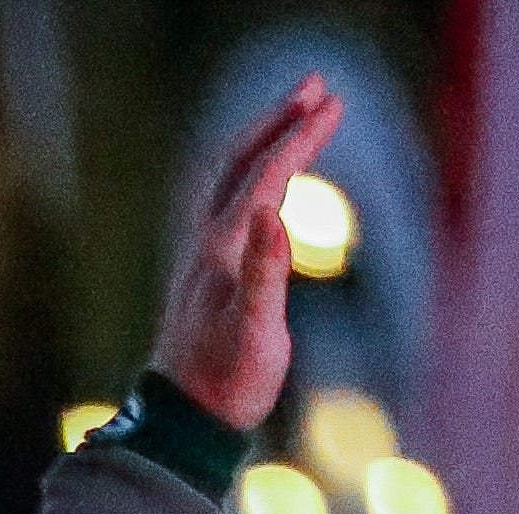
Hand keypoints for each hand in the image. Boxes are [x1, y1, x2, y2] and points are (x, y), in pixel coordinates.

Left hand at [150, 74, 337, 433]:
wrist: (184, 423)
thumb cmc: (226, 384)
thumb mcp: (255, 333)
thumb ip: (265, 273)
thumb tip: (273, 211)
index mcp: (224, 250)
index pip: (267, 175)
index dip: (301, 136)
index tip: (334, 102)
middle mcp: (207, 244)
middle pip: (241, 163)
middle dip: (278, 120)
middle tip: (316, 84)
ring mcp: (202, 258)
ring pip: (230, 180)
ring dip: (263, 141)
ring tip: (295, 114)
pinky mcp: (204, 275)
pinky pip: (229, 205)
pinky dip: (253, 175)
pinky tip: (269, 181)